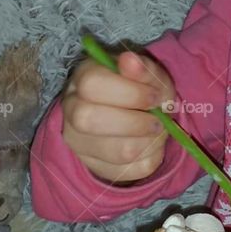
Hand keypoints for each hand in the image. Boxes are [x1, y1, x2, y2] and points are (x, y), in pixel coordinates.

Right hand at [61, 49, 176, 184]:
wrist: (139, 114)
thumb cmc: (141, 89)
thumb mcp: (148, 74)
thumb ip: (143, 68)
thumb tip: (129, 60)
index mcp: (83, 78)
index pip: (91, 84)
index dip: (129, 93)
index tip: (156, 97)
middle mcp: (72, 110)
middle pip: (88, 120)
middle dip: (134, 123)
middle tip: (157, 121)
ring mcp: (78, 142)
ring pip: (114, 152)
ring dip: (148, 142)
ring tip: (158, 132)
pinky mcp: (94, 166)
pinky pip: (127, 171)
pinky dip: (150, 158)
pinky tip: (151, 145)